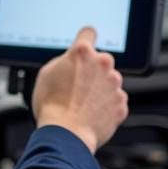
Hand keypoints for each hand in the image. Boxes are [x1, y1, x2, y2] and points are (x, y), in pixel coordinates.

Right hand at [32, 27, 128, 154]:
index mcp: (82, 53)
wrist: (66, 135)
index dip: (86, 38)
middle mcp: (103, 64)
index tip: (87, 44)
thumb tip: (70, 62)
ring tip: (83, 104)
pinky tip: (92, 113)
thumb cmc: (52, 106)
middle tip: (78, 86)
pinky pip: (115, 100)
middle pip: (101, 61)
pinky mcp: (121, 103)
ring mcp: (114, 84)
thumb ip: (64, 61)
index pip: (89, 33)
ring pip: (109, 82)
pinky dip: (106, 106)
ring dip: (100, 89)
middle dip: (92, 70)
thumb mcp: (46, 74)